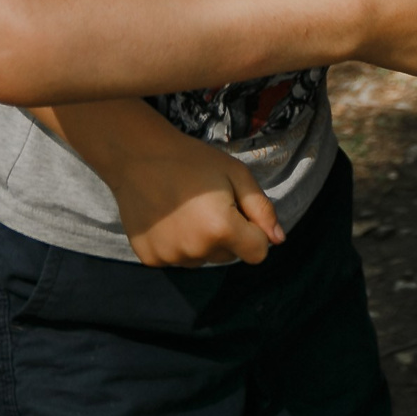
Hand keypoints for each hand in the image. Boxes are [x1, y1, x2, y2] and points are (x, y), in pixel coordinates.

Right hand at [54, 101, 283, 266]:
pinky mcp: (150, 258)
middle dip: (227, 235)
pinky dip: (177, 244)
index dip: (254, 232)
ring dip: (202, 242)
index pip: (258, 252)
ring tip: (185, 210)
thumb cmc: (192, 160)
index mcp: (221, 229)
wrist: (138, 156)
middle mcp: (196, 250)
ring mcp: (170, 256)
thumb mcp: (235, 174)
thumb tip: (279, 240)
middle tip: (207, 204)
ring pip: (203, 259)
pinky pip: (177, 259)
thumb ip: (262, 208)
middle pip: (229, 256)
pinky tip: (168, 218)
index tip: (238, 211)